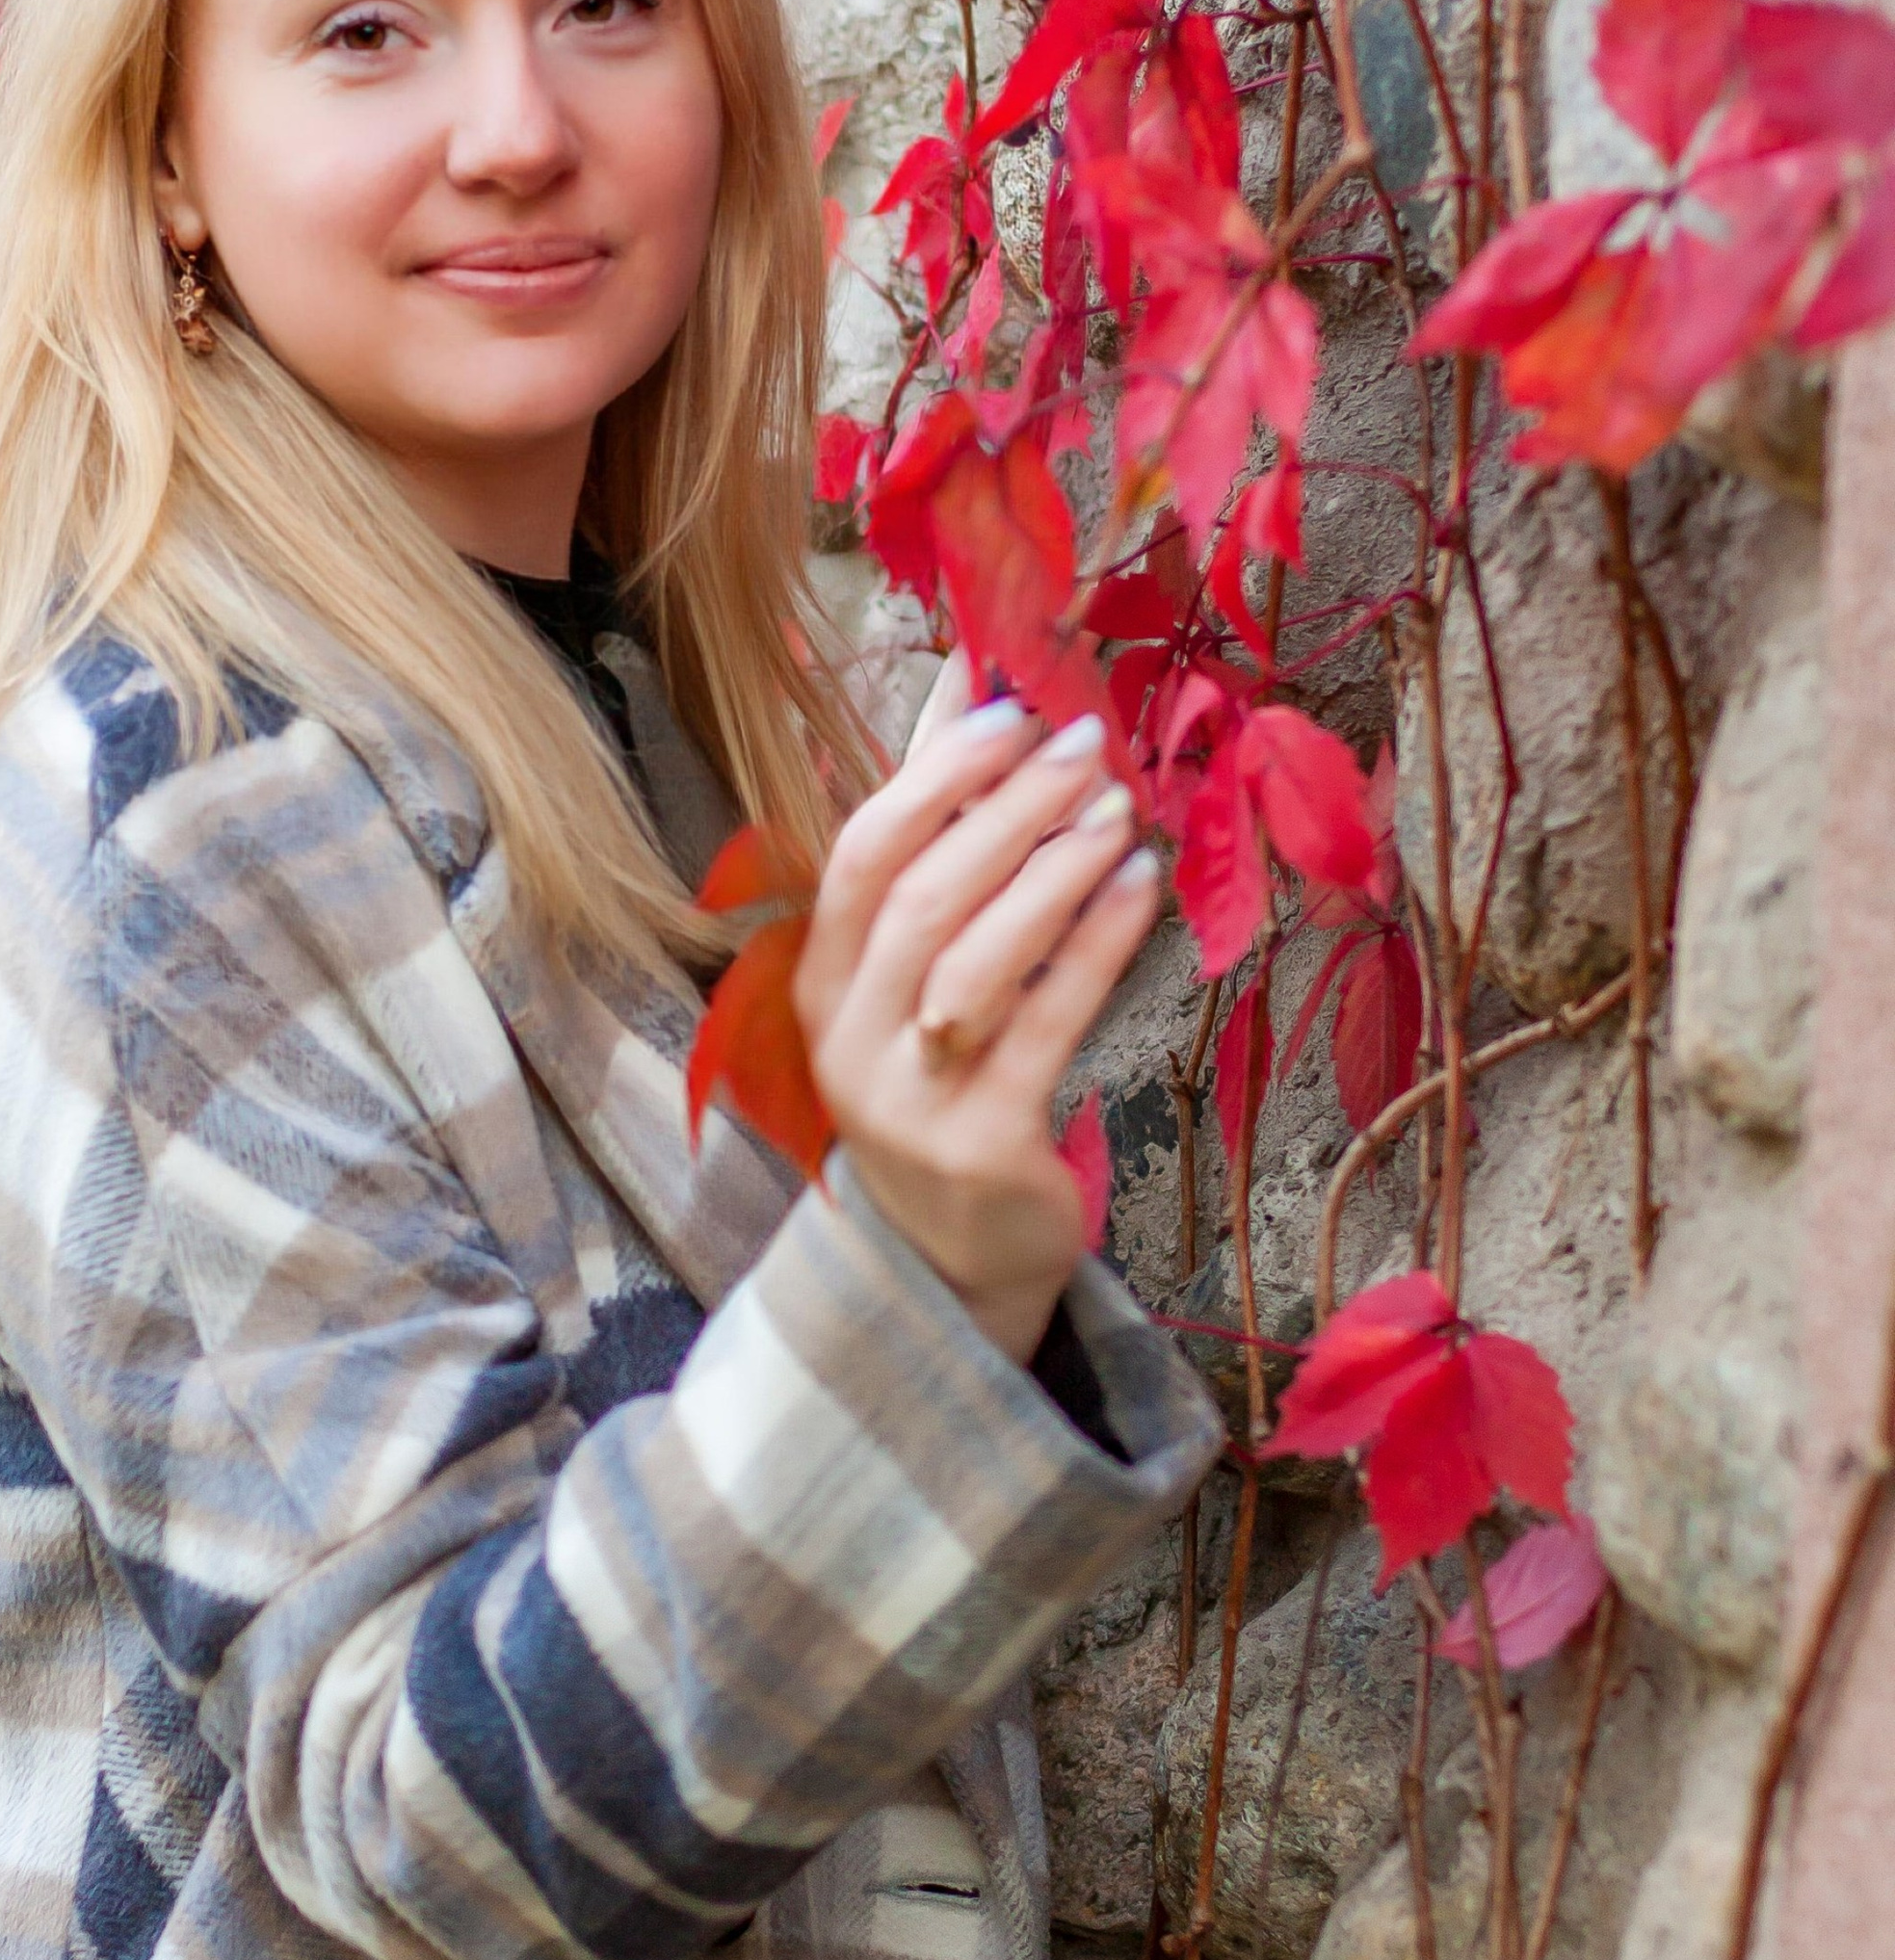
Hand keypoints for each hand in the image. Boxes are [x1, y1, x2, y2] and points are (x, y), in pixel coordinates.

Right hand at [790, 690, 1158, 1363]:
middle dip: (1007, 808)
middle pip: (921, 896)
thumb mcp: (914, 983)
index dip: (932, 773)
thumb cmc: (944, 1087)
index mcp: (821, 983)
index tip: (1005, 707)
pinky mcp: (982, 1140)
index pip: (860, 855)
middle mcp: (848, 1037)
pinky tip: (1139, 888)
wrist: (951, 1258)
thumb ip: (938, 854)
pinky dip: (1094, 946)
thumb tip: (973, 702)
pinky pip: (1044, 1023)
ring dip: (1054, 869)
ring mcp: (909, 1094)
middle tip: (1081, 744)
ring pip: (976, 957)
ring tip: (1117, 807)